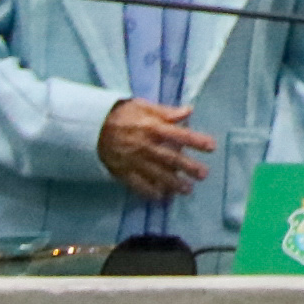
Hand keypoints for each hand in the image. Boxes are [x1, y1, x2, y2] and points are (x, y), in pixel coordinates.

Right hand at [96, 99, 216, 199]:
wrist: (91, 128)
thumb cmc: (121, 115)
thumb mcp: (143, 106)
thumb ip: (167, 111)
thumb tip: (189, 111)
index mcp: (153, 128)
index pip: (180, 135)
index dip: (196, 141)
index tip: (212, 147)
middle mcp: (145, 146)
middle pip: (170, 158)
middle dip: (188, 167)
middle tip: (204, 175)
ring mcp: (133, 161)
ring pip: (156, 174)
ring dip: (173, 183)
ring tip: (187, 190)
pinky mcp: (122, 171)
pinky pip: (137, 184)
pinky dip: (149, 191)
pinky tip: (161, 197)